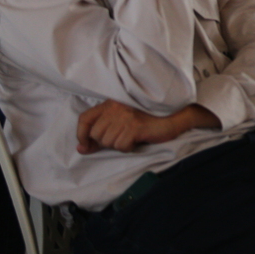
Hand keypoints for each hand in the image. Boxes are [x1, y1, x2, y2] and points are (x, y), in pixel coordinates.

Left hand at [76, 100, 216, 153]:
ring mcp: (125, 116)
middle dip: (106, 142)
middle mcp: (116, 107)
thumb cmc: (147, 121)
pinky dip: (129, 147)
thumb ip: (101, 134)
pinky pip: (121, 146)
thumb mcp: (121, 124)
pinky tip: (137, 140)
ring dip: (119, 145)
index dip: (81, 135)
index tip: (85, 145)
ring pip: (108, 142)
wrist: (173, 117)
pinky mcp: (135, 126)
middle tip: (122, 137)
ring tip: (132, 137)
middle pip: (96, 134)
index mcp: (110, 103)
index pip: (84, 119)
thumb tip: (81, 149)